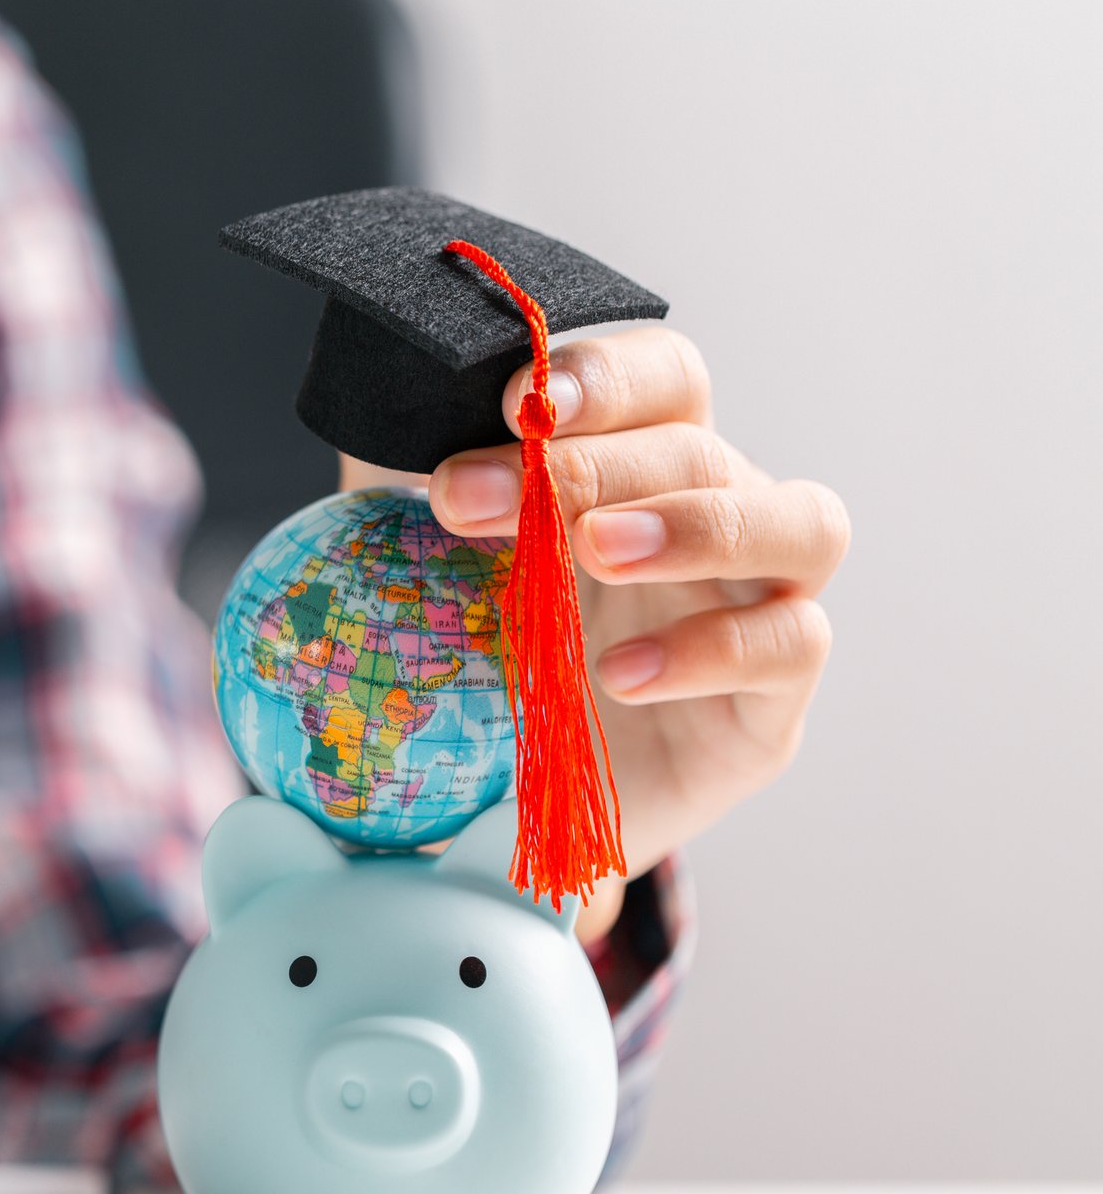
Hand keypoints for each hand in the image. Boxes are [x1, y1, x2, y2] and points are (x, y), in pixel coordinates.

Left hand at [414, 329, 848, 934]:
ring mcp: (765, 607)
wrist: (500, 819)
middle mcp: (722, 521)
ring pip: (805, 524)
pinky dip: (708, 649)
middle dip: (588, 465)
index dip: (603, 375)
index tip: (511, 402)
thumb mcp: (437, 573)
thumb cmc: (480, 669)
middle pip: (703, 449)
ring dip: (695, 525)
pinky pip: (789, 646)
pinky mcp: (771, 708)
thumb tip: (388, 410)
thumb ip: (428, 494)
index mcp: (646, 469)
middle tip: (478, 497)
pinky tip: (617, 674)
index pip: (663, 379)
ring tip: (594, 550)